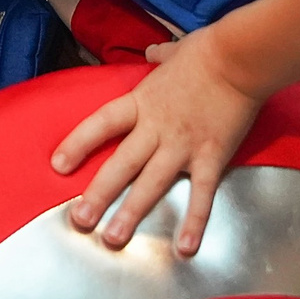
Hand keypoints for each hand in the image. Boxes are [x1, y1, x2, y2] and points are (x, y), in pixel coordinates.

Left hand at [47, 29, 264, 256]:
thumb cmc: (207, 51)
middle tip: (80, 220)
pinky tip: (185, 247)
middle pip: (121, 164)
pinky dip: (194, 221)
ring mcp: (183, 145)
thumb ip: (160, 56)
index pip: (102, 123)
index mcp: (143, 101)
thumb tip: (153, 50)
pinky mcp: (212, 156)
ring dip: (131, 212)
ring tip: (113, 238)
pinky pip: (201, 194)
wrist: (240, 58)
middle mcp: (157, 128)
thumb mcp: (173, 52)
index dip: (79, 143)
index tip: (58, 165)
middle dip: (99, 194)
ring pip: (151, 183)